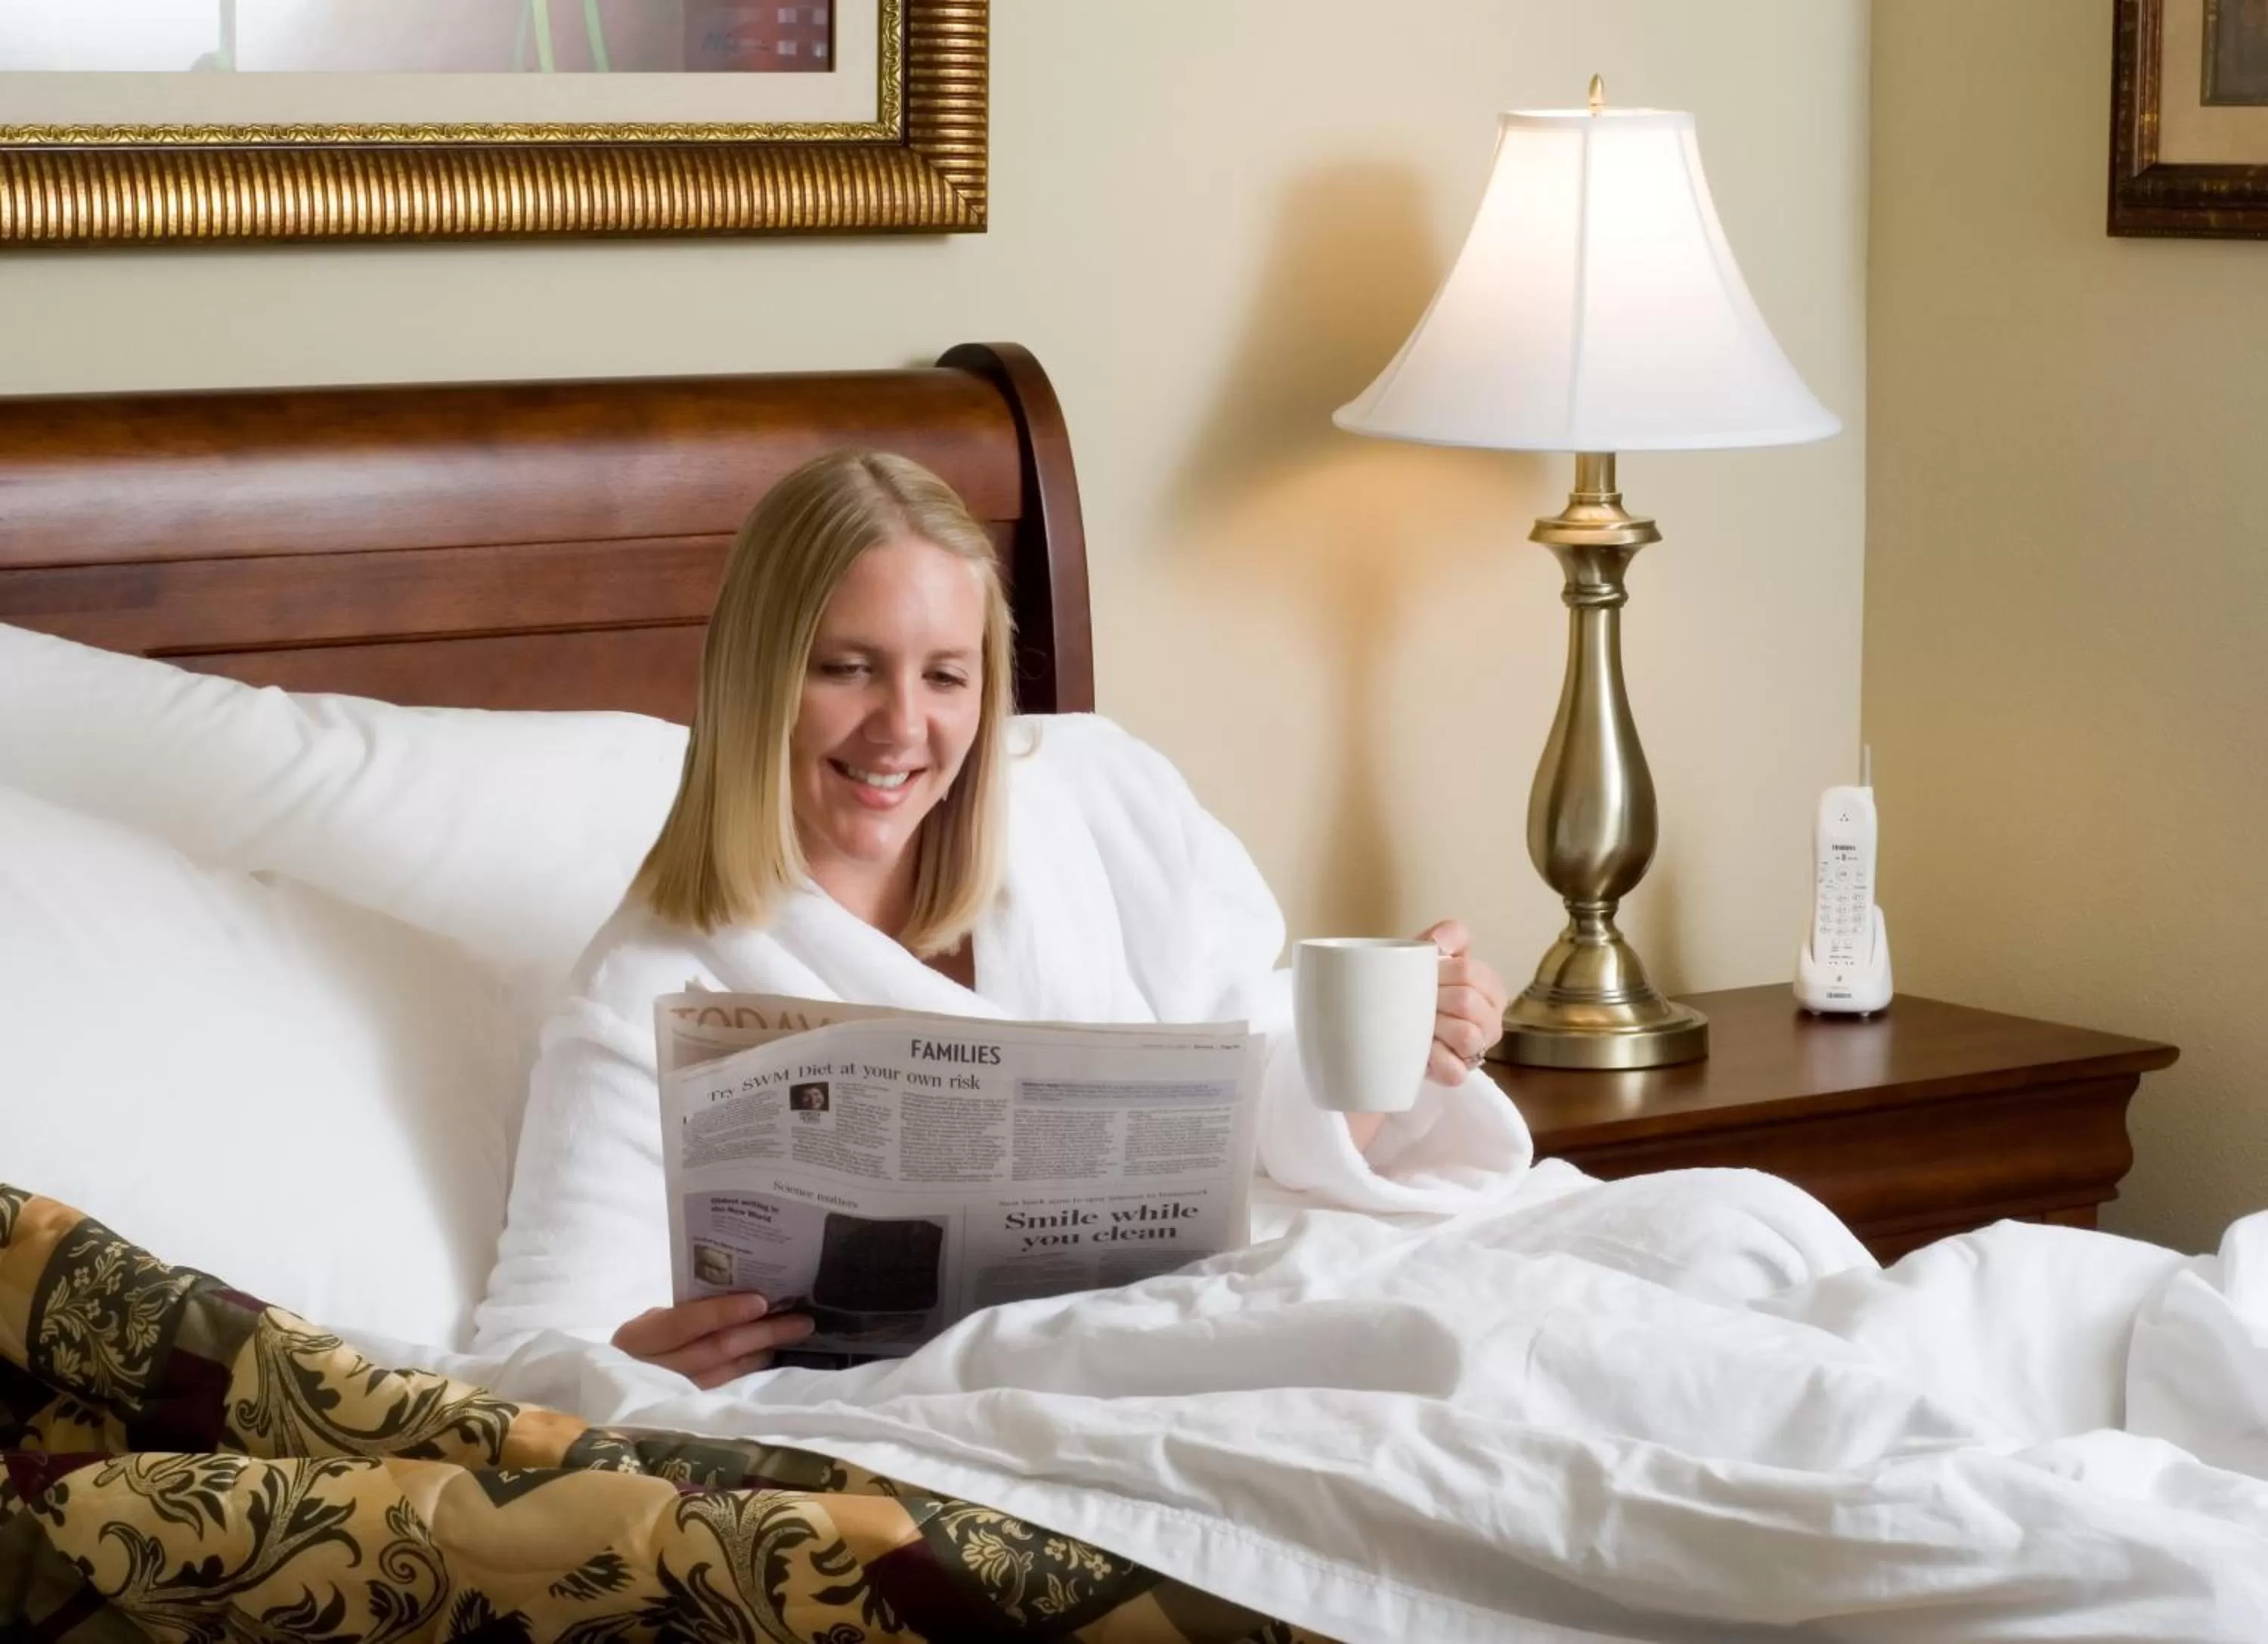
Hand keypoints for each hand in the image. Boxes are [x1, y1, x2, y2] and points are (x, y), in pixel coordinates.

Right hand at [611, 1293, 815, 1389]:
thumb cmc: (636, 1349)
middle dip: (761, 1333)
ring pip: (725, 1373)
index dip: (722, 1312)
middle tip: (801, 1321)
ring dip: (762, 1353)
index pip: (684, 1323)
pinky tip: (770, 1358)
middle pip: (714, 1350)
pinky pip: (724, 1389)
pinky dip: (749, 1371)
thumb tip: (731, 1302)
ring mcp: (671, 1397)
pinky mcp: (687, 1413)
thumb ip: (681, 1316)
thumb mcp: (646, 1327)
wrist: (608, 1395)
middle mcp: (653, 1371)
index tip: (761, 1302)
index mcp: (638, 1340)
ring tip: (793, 1335)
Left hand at [1418, 919, 1508, 1083]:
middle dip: (1435, 998)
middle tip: (1415, 999)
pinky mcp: (1459, 1074)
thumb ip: (1449, 934)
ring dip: (1435, 1026)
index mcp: (1491, 988)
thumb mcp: (1432, 951)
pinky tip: (1422, 1048)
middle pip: (1467, 1002)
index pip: (1469, 972)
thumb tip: (1442, 943)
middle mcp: (1492, 1020)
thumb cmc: (1418, 982)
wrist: (1389, 1014)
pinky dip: (1434, 1059)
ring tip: (1418, 1022)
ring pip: (1467, 1035)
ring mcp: (1478, 1050)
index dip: (1439, 972)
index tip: (1421, 975)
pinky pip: (1454, 1070)